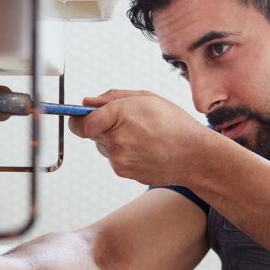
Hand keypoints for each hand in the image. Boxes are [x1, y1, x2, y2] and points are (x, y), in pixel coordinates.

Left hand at [68, 89, 206, 186]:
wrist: (194, 156)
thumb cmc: (175, 124)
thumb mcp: (146, 98)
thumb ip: (112, 98)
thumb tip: (88, 102)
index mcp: (119, 116)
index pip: (80, 122)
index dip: (76, 118)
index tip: (77, 116)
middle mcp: (116, 141)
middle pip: (90, 132)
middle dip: (100, 125)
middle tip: (124, 121)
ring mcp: (118, 160)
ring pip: (102, 145)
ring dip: (113, 139)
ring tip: (140, 135)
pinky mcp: (123, 172)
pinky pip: (114, 158)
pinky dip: (123, 152)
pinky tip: (143, 148)